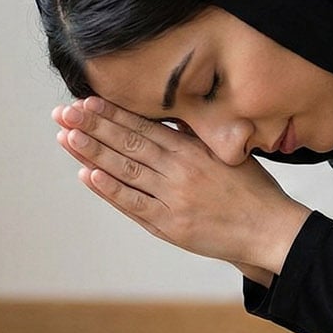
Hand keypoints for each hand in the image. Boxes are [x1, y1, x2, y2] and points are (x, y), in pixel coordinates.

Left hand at [51, 96, 310, 280]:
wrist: (269, 230)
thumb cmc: (253, 192)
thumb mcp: (228, 154)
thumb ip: (197, 138)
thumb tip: (173, 117)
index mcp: (192, 150)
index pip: (144, 126)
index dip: (113, 113)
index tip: (87, 101)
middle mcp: (179, 170)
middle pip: (128, 143)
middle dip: (93, 126)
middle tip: (63, 112)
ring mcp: (171, 197)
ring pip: (125, 170)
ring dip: (93, 152)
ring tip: (66, 136)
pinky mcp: (169, 224)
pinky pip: (134, 204)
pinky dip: (110, 189)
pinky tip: (88, 174)